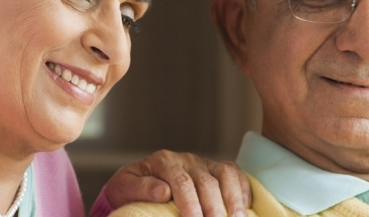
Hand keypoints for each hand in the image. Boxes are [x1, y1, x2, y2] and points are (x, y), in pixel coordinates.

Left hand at [103, 150, 252, 216]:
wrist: (134, 181)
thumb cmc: (129, 189)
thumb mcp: (123, 187)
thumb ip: (140, 188)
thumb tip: (163, 191)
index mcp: (163, 162)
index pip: (181, 182)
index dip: (190, 204)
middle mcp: (186, 160)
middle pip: (207, 182)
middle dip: (214, 208)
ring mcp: (204, 163)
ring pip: (225, 174)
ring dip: (233, 199)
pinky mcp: (215, 169)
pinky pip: (235, 173)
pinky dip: (243, 189)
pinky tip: (245, 208)